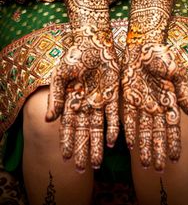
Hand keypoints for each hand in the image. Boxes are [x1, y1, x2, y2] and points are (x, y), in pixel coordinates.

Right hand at [46, 26, 119, 171]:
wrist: (94, 42)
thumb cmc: (74, 56)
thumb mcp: (61, 75)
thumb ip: (56, 96)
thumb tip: (49, 119)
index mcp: (72, 100)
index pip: (69, 125)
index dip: (67, 141)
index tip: (65, 157)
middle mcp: (86, 103)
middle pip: (84, 131)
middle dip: (83, 149)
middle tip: (82, 169)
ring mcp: (100, 100)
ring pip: (99, 127)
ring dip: (98, 144)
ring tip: (97, 163)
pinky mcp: (114, 94)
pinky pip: (114, 114)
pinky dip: (113, 127)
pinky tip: (113, 142)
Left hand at [122, 43, 187, 171]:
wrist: (143, 44)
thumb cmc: (163, 56)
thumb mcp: (177, 73)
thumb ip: (183, 93)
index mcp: (169, 100)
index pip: (172, 127)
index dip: (174, 142)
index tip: (175, 158)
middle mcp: (155, 105)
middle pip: (157, 133)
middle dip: (158, 150)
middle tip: (159, 169)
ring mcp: (141, 103)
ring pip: (143, 129)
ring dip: (143, 146)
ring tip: (144, 164)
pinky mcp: (127, 98)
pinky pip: (128, 118)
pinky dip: (129, 131)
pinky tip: (129, 145)